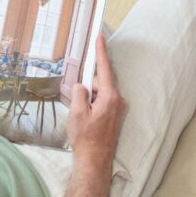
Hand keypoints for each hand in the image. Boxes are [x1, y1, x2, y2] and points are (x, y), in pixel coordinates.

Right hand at [67, 34, 126, 163]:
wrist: (94, 160)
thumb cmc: (86, 139)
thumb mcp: (77, 113)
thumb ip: (79, 93)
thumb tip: (82, 86)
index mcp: (110, 97)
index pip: (104, 69)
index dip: (101, 52)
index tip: (100, 37)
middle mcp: (118, 101)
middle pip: (100, 81)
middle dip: (88, 86)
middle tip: (79, 103)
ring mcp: (118, 108)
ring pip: (100, 92)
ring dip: (89, 97)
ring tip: (82, 115)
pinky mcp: (115, 115)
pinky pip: (102, 101)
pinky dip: (93, 104)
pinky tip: (86, 117)